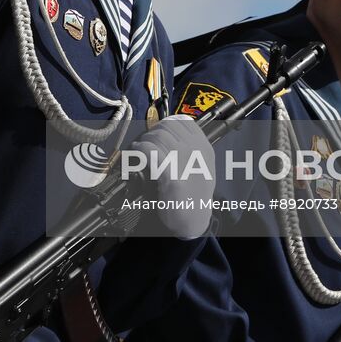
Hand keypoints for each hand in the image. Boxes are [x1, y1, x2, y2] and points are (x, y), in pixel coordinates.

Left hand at [132, 114, 215, 238]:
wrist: (194, 220)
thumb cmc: (194, 194)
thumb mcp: (202, 166)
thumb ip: (191, 148)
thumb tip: (169, 133)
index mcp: (204, 147)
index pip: (183, 121)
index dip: (166, 123)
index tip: (157, 130)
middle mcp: (196, 152)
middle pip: (168, 126)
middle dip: (152, 131)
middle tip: (146, 141)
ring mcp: (184, 162)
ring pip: (158, 136)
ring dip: (144, 140)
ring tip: (139, 148)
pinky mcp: (171, 176)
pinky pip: (151, 151)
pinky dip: (140, 149)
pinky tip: (137, 153)